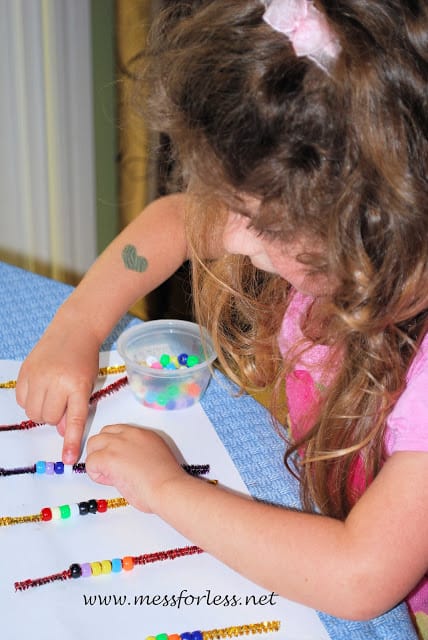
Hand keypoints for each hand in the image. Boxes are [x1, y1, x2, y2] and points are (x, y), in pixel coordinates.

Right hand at [16, 321, 99, 463]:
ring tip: (51, 395)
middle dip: (55, 417)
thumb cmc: (84, 359)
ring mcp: (39, 375)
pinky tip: (39, 388)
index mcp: (78, 386)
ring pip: (33, 412)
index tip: (69, 459)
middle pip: (49, 419)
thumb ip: (76, 408)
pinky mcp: (25, 370)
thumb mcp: (87, 384)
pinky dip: (29, 400)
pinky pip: (21, 400)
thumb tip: (61, 432)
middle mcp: (57, 381)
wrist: (74, 330)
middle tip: (62, 402)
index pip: (75, 420)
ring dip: (41, 410)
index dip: (71, 442)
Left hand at [85, 424, 186, 512]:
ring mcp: (117, 444)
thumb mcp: (156, 455)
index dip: (113, 446)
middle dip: (101, 450)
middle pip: (102, 434)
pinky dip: (96, 474)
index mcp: (142, 434)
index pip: (117, 431)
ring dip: (97, 460)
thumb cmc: (166, 479)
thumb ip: (140, 452)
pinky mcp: (108, 457)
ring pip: (93, 444)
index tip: (119, 460)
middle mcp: (129, 434)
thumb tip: (128, 462)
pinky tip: (110, 481)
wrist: (168, 487)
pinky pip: (90, 462)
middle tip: (110, 468)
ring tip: (110, 475)